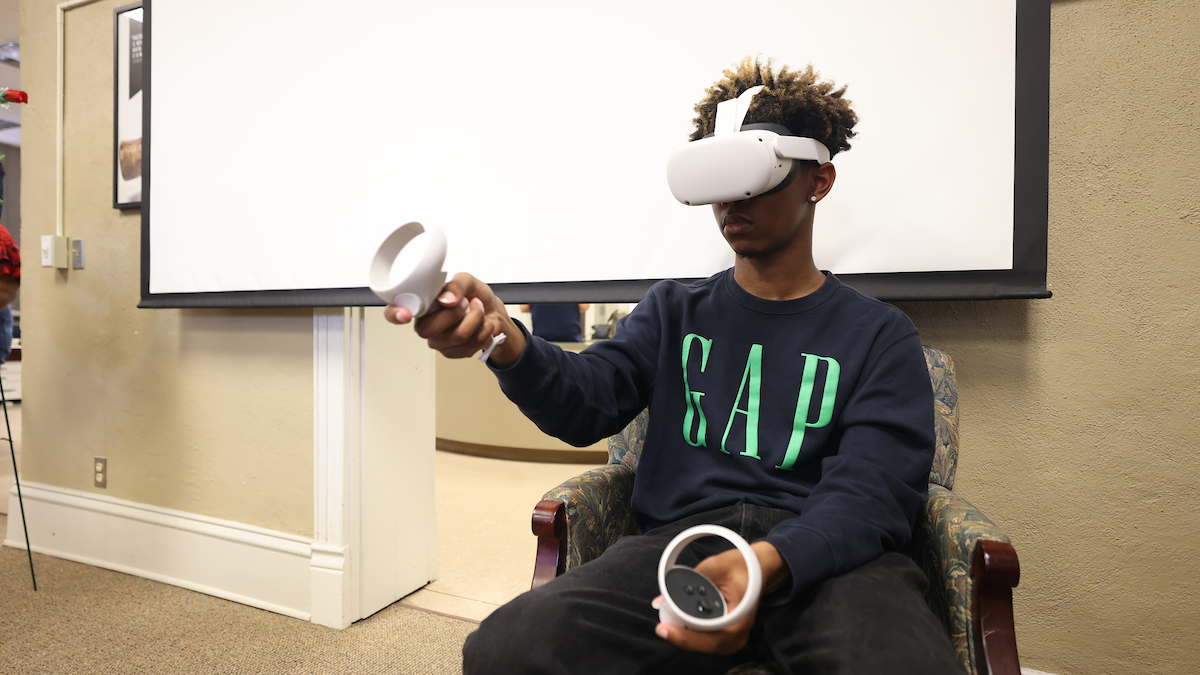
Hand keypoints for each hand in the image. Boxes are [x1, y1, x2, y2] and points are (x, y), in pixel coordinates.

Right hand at [384, 273, 526, 366]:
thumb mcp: (467, 281)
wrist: (493, 312)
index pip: (395, 312)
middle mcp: (425, 325)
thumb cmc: (474, 296)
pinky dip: (485, 330)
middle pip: (428, 329)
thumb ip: (455, 285)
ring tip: (478, 310)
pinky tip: (482, 324)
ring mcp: (438, 341)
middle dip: (455, 313)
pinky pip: (471, 345)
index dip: (395, 314)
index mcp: (422, 305)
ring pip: (457, 336)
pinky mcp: (454, 352)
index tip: (405, 314)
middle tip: (465, 303)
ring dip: (477, 318)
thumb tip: (446, 299)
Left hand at [653, 541, 788, 653]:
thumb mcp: (717, 565)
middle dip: (682, 636)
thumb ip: (690, 579)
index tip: (664, 629)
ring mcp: (733, 638)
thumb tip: (662, 600)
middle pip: (706, 644)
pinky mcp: (727, 635)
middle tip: (662, 626)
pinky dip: (692, 633)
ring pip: (705, 645)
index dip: (686, 636)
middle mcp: (738, 633)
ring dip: (686, 635)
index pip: (711, 636)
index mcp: (740, 618)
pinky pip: (707, 640)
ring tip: (669, 623)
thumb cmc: (741, 566)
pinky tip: (680, 623)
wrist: (759, 569)